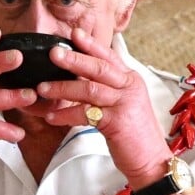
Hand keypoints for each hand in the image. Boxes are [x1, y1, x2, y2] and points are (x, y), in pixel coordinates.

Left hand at [37, 29, 170, 185]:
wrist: (151, 160)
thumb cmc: (134, 134)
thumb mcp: (123, 104)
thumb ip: (106, 89)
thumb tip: (78, 79)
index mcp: (130, 79)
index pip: (109, 56)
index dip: (91, 45)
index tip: (74, 34)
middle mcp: (129, 87)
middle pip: (99, 67)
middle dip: (74, 59)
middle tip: (53, 53)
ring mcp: (124, 104)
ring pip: (89, 89)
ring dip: (63, 88)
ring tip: (43, 88)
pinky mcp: (117, 122)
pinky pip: (86, 114)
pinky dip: (66, 115)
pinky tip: (52, 117)